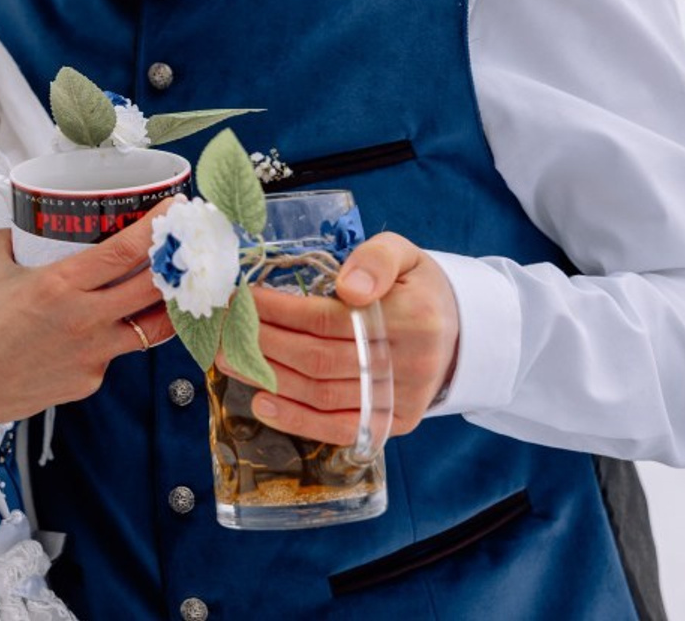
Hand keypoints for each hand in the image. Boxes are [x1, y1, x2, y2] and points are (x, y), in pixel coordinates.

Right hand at [0, 210, 173, 441]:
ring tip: (173, 286)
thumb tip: (17, 225)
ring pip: (153, 326)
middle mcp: (85, 319)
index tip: (175, 209)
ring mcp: (93, 354)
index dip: (157, 228)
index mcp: (61, 285)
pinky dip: (118, 337)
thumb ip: (7, 242)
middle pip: (153, 287)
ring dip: (166, 304)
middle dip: (178, 262)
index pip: (123, 251)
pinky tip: (108, 327)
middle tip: (188, 244)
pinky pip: (117, 353)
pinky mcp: (91, 381)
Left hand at [234, 232, 458, 444]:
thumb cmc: (418, 288)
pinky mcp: (395, 425)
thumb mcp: (405, 255)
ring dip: (268, 379)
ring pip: (322, 394)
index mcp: (411, 318)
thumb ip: (376, 260)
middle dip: (262, 344)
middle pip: (318, 359)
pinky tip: (262, 403)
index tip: (242, 299)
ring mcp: (401, 400)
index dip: (279, 312)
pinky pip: (340, 428)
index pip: (327, 319)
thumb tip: (347, 286)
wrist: (460, 334)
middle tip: (224, 331)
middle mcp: (408, 365)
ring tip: (229, 360)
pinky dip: (298, 421)